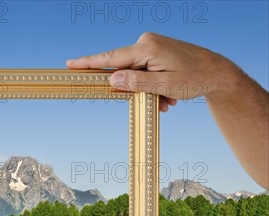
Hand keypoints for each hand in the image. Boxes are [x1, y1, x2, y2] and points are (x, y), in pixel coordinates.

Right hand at [66, 32, 239, 111]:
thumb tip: (111, 80)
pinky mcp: (156, 51)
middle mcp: (145, 43)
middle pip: (123, 69)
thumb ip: (135, 83)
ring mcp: (151, 45)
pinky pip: (144, 71)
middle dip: (133, 90)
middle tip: (156, 101)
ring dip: (146, 90)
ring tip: (167, 101)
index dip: (88, 63)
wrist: (218, 73)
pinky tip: (167, 96)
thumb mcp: (164, 85)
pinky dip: (152, 85)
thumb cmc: (194, 79)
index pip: (110, 58)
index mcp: (146, 48)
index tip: (70, 64)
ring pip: (135, 73)